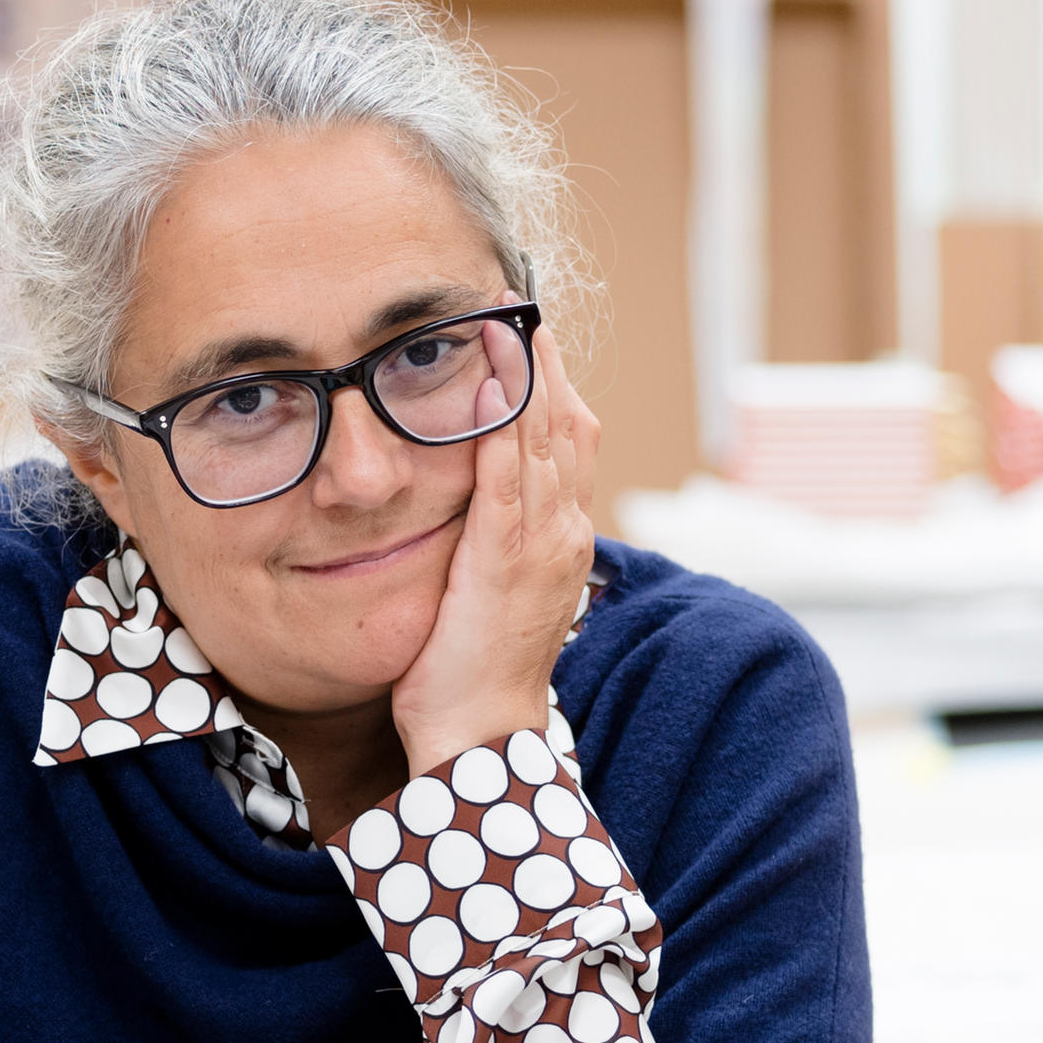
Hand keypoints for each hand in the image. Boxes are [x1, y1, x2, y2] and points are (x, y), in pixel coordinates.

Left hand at [390, 337, 599, 776]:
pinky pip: (506, 478)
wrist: (480, 736)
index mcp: (564, 539)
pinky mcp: (504, 561)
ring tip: (506, 319)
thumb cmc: (473, 673)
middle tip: (520, 307)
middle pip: (566, 428)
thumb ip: (492, 542)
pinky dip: (502, 424)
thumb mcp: (492, 593)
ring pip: (542, 442)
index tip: (529, 338)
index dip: (552, 386)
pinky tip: (491, 381)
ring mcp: (540, 546)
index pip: (569, 444)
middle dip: (543, 364)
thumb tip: (473, 505)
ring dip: (524, 376)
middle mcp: (564, 534)